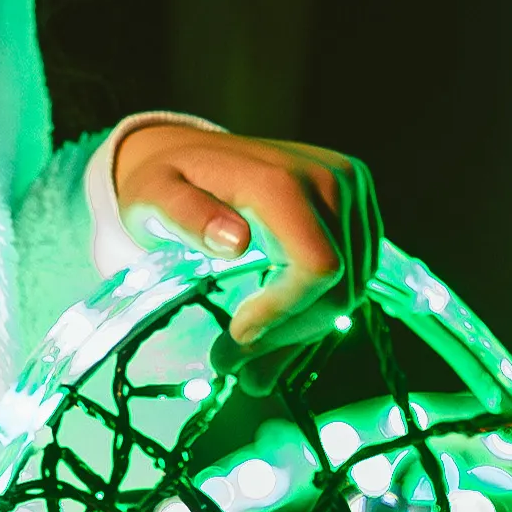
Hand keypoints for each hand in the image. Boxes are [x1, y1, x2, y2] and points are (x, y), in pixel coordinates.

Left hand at [112, 121, 381, 339]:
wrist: (189, 152)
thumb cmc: (165, 182)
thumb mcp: (151, 196)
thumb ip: (185, 216)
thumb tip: (236, 241)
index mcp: (281, 180)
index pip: (317, 267)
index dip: (285, 312)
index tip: (238, 333)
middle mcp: (330, 178)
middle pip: (339, 287)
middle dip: (288, 333)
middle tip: (234, 360)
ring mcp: (352, 190)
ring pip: (352, 288)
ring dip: (303, 329)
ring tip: (252, 349)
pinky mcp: (359, 203)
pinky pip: (357, 273)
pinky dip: (318, 308)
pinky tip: (278, 322)